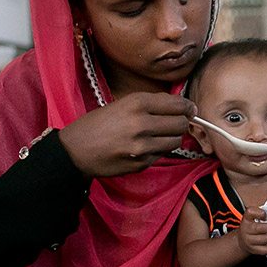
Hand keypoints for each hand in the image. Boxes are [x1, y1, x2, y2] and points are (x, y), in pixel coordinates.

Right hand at [58, 92, 194, 177]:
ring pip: (175, 141)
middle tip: (176, 123)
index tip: (190, 110)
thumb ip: (150, 104)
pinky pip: (162, 154)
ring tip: (159, 135)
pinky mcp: (141, 163)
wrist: (76, 150)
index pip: (178, 105)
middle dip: (182, 123)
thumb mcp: (121, 104)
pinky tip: (145, 146)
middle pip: (181, 124)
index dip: (188, 108)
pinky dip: (158, 150)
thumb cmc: (97, 125)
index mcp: (137, 103)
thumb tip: (178, 105)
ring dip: (172, 138)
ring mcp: (143, 146)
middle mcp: (142, 123)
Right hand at [239, 206, 266, 255]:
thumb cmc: (251, 227)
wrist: (242, 241)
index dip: (260, 213)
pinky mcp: (254, 250)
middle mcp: (245, 229)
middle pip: (258, 228)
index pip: (250, 212)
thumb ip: (261, 212)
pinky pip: (265, 250)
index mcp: (246, 218)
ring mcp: (249, 241)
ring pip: (263, 240)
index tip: (265, 215)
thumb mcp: (252, 217)